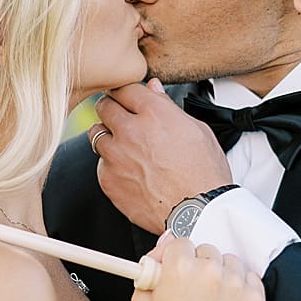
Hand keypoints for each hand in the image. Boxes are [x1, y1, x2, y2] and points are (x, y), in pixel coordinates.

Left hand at [94, 80, 231, 233]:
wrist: (198, 212)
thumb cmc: (204, 173)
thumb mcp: (197, 130)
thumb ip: (168, 106)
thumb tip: (153, 89)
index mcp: (154, 113)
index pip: (125, 88)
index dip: (127, 93)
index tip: (128, 99)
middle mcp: (130, 130)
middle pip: (104, 106)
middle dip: (112, 109)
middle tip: (123, 120)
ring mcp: (115, 156)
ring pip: (96, 134)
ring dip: (108, 136)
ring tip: (126, 148)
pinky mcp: (108, 179)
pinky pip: (100, 164)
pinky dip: (111, 165)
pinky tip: (130, 172)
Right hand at [131, 233, 266, 300]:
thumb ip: (148, 271)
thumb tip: (162, 249)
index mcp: (180, 268)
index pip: (180, 243)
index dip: (176, 259)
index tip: (176, 271)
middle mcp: (210, 271)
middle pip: (206, 251)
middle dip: (198, 267)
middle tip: (192, 293)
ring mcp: (236, 285)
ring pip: (229, 262)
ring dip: (221, 274)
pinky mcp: (255, 299)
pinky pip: (250, 278)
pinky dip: (240, 287)